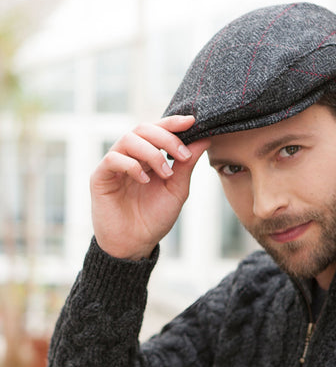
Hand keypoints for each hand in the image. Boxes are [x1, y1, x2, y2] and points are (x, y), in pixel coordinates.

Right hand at [90, 116, 209, 259]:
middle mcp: (130, 156)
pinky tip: (144, 180)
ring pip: (128, 139)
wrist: (135, 244)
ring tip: (165, 174)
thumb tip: (205, 138)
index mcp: (148, 157)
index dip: (173, 122)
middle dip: (166, 137)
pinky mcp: (100, 177)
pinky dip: (131, 165)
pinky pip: (113, 159)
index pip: (158, 130)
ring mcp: (114, 165)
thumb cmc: (155, 218)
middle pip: (142, 128)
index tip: (192, 121)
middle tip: (182, 154)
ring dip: (152, 153)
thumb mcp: (177, 189)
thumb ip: (187, 164)